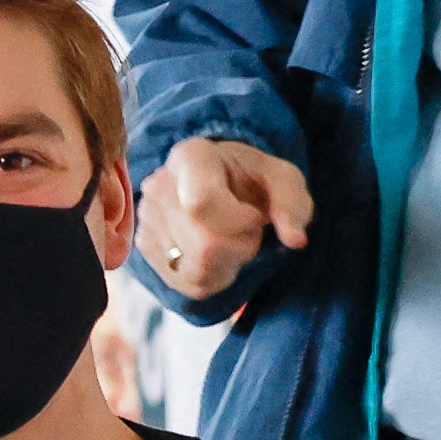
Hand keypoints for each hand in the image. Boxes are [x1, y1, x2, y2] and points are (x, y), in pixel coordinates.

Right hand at [142, 135, 310, 306]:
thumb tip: (295, 240)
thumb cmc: (250, 178)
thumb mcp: (281, 178)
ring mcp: (146, 219)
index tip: (256, 216)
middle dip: (241, 245)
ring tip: (231, 239)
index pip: (201, 204)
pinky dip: (213, 274)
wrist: (218, 182)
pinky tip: (216, 253)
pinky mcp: (144, 247)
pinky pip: (187, 281)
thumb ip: (293, 204)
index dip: (239, 222)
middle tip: (248, 228)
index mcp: (191, 158)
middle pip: (205, 244)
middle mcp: (158, 186)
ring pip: (196, 267)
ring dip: (228, 262)